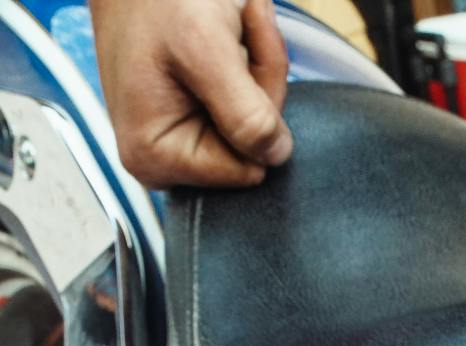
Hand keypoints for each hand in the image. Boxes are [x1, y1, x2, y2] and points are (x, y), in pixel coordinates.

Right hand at [92, 0, 292, 187]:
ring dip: (256, 70)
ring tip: (228, 25)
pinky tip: (230, 35)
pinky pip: (246, 109)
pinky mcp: (195, 122)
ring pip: (255, 126)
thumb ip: (244, 112)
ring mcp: (180, 143)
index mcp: (155, 157)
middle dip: (257, 88)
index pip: (247, 167)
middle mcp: (165, 162)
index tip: (236, 56)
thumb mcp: (203, 47)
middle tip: (237, 33)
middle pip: (252, 150)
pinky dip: (251, 66)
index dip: (258, 113)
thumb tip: (277, 155)